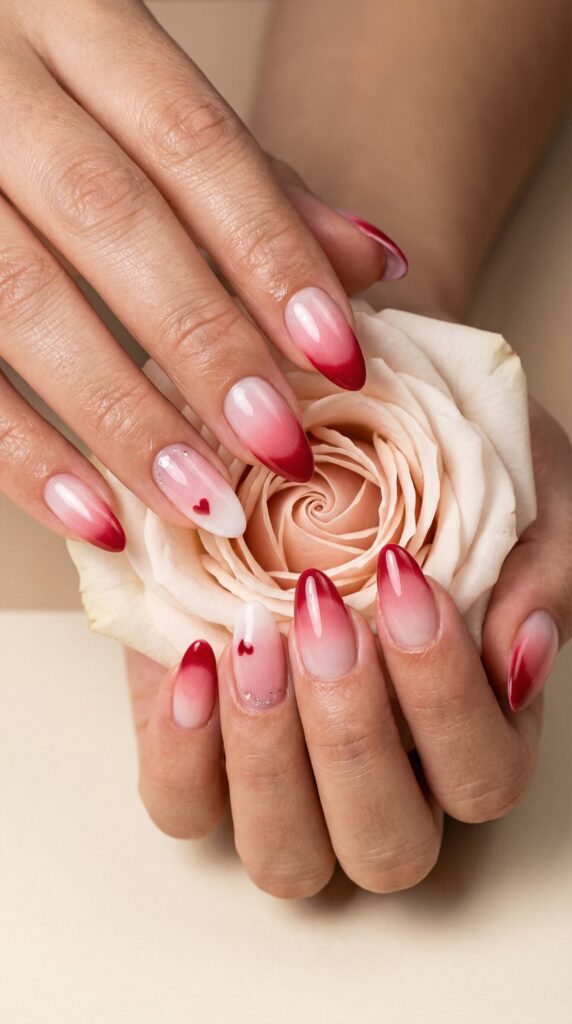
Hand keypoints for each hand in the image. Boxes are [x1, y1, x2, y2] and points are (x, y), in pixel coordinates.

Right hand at [0, 0, 404, 550]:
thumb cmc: (46, 83)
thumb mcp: (144, 93)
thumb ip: (249, 177)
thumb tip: (371, 263)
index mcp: (72, 15)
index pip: (190, 139)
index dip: (270, 253)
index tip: (337, 357)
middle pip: (108, 215)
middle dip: (203, 340)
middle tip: (279, 444)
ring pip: (18, 295)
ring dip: (118, 412)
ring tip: (200, 498)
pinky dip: (18, 451)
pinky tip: (91, 513)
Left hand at [126, 398, 570, 897]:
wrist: (303, 437)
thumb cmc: (430, 470)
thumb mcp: (513, 489)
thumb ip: (539, 572)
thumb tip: (520, 658)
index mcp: (469, 731)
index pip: (480, 778)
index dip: (444, 696)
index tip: (399, 574)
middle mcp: (382, 775)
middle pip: (388, 845)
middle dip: (354, 733)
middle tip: (325, 616)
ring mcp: (285, 777)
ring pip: (287, 855)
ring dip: (270, 756)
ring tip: (255, 640)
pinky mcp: (198, 750)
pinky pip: (184, 807)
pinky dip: (184, 752)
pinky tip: (200, 660)